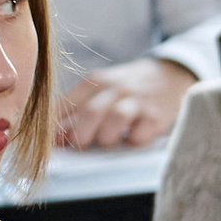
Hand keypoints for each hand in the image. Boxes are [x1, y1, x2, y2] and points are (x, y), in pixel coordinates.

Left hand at [57, 58, 196, 148]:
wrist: (168, 75)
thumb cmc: (126, 89)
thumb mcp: (100, 90)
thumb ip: (75, 111)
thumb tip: (54, 139)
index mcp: (95, 82)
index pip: (66, 105)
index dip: (54, 128)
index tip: (53, 143)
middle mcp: (115, 89)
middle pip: (90, 113)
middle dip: (80, 136)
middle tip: (80, 145)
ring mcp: (137, 101)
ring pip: (115, 121)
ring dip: (107, 139)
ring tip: (109, 140)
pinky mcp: (156, 116)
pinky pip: (139, 136)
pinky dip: (132, 142)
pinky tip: (132, 138)